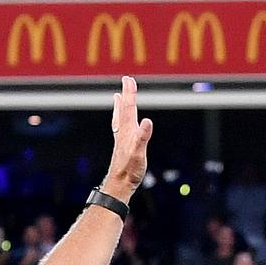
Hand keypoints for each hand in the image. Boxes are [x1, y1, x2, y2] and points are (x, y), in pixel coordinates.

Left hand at [100, 76, 152, 202]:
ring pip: (120, 117)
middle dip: (126, 94)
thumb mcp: (139, 154)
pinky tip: (121, 122)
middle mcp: (123, 133)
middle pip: (124, 109)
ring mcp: (122, 139)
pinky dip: (121, 120)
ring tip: (118, 96)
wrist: (119, 184)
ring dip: (120, 105)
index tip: (129, 79)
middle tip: (126, 80)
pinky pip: (121, 127)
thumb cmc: (130, 171)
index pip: (129, 108)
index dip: (129, 93)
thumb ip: (143, 137)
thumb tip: (147, 121)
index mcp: (128, 132)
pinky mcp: (122, 146)